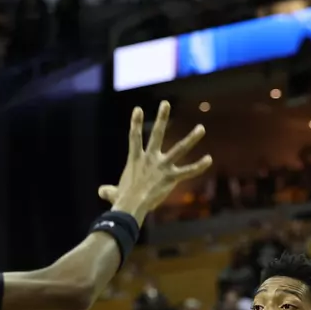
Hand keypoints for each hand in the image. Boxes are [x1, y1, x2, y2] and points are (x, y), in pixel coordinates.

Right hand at [96, 101, 211, 221]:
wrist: (131, 206)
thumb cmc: (122, 201)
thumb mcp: (114, 192)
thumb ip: (109, 190)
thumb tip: (101, 191)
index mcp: (135, 160)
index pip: (134, 137)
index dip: (136, 123)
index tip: (138, 109)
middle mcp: (150, 159)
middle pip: (157, 134)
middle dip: (162, 118)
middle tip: (166, 103)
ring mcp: (162, 167)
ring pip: (179, 149)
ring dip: (191, 138)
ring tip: (201, 128)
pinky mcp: (171, 178)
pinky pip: (188, 171)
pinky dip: (199, 166)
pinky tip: (209, 159)